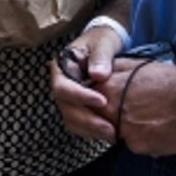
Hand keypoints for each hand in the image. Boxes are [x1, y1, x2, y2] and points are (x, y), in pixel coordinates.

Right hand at [49, 26, 122, 142]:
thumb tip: (98, 75)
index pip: (62, 87)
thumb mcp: (103, 43)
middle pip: (65, 107)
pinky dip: (92, 131)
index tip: (102, 101)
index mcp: (62, 67)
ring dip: (90, 130)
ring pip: (71, 119)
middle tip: (110, 128)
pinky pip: (80, 124)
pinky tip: (110, 133)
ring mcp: (69, 98)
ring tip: (113, 134)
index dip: (79, 97)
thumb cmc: (102, 41)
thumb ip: (101, 56)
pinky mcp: (79, 107)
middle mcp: (62, 85)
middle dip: (87, 120)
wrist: (105, 46)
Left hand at [102, 59, 175, 156]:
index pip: (89, 99)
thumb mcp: (138, 64)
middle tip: (130, 111)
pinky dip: (142, 138)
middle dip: (109, 116)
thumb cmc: (171, 81)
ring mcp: (125, 130)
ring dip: (126, 128)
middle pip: (99, 118)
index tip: (107, 101)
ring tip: (147, 117)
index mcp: (110, 88)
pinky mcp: (139, 146)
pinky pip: (134, 144)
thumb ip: (113, 69)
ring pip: (116, 133)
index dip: (97, 101)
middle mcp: (113, 111)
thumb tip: (98, 72)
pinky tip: (156, 128)